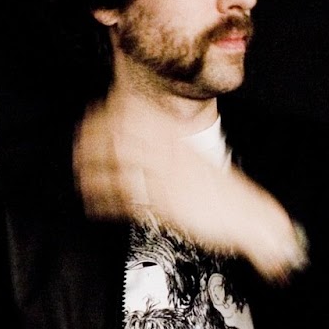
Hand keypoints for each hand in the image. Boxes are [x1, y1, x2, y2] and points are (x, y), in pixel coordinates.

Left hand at [73, 99, 307, 281]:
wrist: (250, 215)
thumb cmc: (221, 191)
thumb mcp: (193, 158)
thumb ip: (169, 144)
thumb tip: (148, 135)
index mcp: (178, 139)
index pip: (139, 116)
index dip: (111, 113)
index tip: (93, 114)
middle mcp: (169, 154)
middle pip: (122, 135)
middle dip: (93, 138)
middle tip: (78, 143)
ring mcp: (165, 178)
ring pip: (120, 164)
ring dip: (93, 167)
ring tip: (80, 172)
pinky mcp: (164, 205)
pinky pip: (127, 199)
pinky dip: (105, 201)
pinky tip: (94, 204)